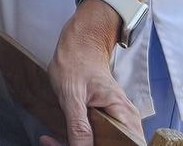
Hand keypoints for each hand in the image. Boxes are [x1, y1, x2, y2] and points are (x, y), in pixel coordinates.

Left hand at [48, 0, 145, 145]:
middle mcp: (128, 121)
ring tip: (54, 142)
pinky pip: (100, 141)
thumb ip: (78, 125)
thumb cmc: (76, 63)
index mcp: (124, 114)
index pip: (127, 145)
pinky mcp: (109, 123)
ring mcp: (120, 122)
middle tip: (58, 144)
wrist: (80, 46)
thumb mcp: (72, 94)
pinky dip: (80, 143)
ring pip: (106, 145)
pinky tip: (58, 139)